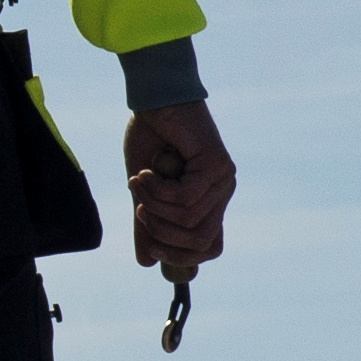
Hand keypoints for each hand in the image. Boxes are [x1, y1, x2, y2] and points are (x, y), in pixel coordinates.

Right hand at [124, 103, 234, 278]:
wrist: (154, 99)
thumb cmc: (150, 136)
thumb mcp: (144, 189)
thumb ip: (147, 222)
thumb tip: (145, 261)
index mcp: (209, 199)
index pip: (210, 247)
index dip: (182, 255)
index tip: (151, 245)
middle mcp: (222, 191)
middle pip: (201, 242)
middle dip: (162, 234)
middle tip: (139, 210)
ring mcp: (223, 179)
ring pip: (190, 221)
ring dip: (153, 205)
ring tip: (137, 181)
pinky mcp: (216, 165)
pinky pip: (185, 198)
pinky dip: (157, 190)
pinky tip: (145, 171)